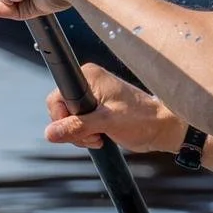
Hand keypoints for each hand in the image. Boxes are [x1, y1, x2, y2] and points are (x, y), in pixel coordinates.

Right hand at [45, 64, 185, 154]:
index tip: (77, 127)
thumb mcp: (106, 123)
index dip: (62, 116)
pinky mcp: (97, 108)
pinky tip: (101, 137)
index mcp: (89, 76)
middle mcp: (89, 82)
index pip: (56, 97)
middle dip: (73, 129)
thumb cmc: (141, 119)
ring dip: (81, 134)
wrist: (161, 128)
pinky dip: (86, 134)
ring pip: (69, 120)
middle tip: (93, 135)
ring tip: (100, 136)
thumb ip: (76, 126)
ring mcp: (93, 96)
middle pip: (61, 111)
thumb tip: (50, 133)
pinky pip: (79, 124)